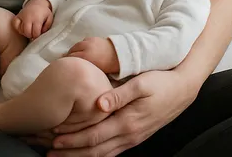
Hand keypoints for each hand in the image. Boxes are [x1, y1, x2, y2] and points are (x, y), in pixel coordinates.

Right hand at [13, 0, 53, 38]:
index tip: (38, 34)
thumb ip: (47, 26)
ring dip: (25, 32)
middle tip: (33, 34)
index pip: (35, 33)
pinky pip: (15, 25)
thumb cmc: (44, 13)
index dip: (37, 36)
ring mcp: (22, 16)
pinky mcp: (17, 16)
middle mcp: (28, 17)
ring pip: (20, 30)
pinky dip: (18, 28)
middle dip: (31, 35)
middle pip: (27, 32)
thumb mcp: (49, 18)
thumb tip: (41, 33)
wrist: (37, 4)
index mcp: (37, 19)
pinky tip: (23, 28)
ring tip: (30, 30)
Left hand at [47, 70, 195, 156]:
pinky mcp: (135, 136)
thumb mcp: (141, 83)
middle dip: (71, 152)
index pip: (95, 136)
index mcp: (128, 121)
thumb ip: (119, 94)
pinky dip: (95, 154)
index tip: (54, 138)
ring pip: (102, 154)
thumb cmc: (161, 81)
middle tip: (49, 151)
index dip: (73, 139)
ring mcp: (133, 138)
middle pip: (95, 150)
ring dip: (80, 155)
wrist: (183, 88)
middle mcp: (129, 134)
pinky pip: (111, 151)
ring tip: (60, 154)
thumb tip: (99, 103)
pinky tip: (83, 152)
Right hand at [66, 37, 119, 74]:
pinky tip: (82, 50)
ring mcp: (89, 41)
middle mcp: (86, 48)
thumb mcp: (96, 70)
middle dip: (68, 56)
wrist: (121, 54)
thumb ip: (85, 68)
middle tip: (67, 61)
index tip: (65, 65)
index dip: (66, 62)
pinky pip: (83, 41)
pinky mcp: (93, 38)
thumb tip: (76, 70)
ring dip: (74, 50)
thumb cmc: (109, 66)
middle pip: (71, 50)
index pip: (71, 58)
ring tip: (74, 56)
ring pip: (76, 45)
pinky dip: (81, 46)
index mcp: (87, 57)